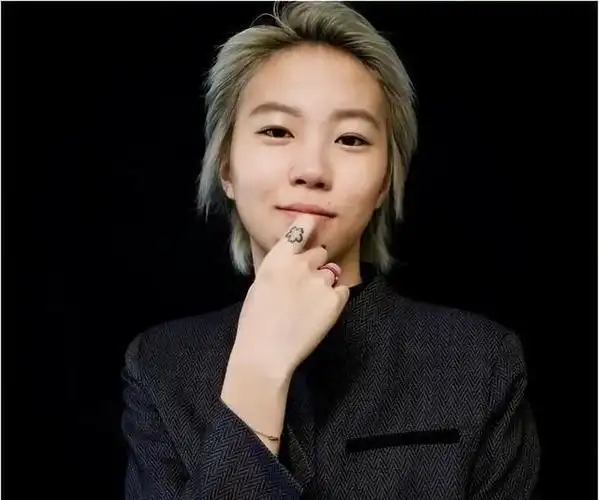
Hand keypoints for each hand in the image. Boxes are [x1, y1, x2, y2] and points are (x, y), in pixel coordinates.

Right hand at [231, 213, 350, 379]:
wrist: (266, 352)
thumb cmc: (255, 321)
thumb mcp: (260, 283)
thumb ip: (280, 266)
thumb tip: (294, 260)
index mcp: (278, 257)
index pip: (302, 227)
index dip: (309, 225)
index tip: (312, 224)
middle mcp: (302, 264)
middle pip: (320, 252)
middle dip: (315, 264)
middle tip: (304, 285)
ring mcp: (321, 282)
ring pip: (331, 272)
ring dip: (325, 283)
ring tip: (309, 304)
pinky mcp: (336, 300)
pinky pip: (342, 291)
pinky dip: (335, 299)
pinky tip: (319, 313)